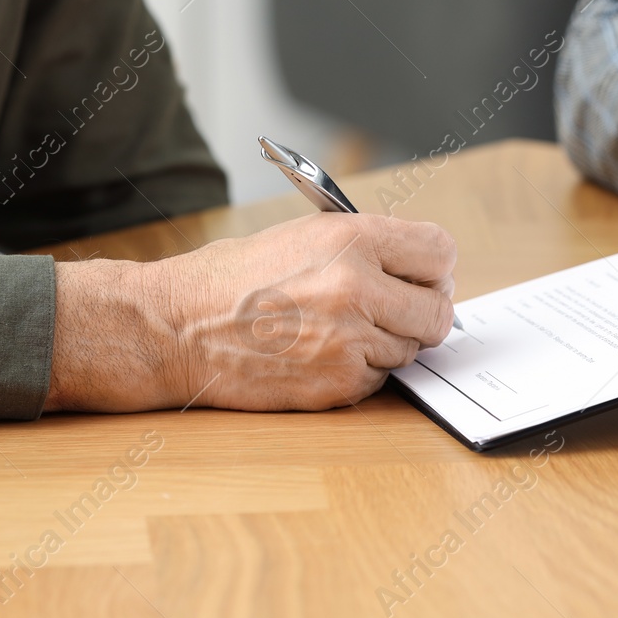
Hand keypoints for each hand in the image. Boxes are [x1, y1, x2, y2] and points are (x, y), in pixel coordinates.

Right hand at [45, 213, 456, 412]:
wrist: (177, 327)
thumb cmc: (232, 278)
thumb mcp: (304, 236)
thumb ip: (366, 249)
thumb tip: (418, 270)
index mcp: (352, 238)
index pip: (440, 252)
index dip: (435, 269)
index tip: (424, 278)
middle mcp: (358, 286)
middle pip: (439, 311)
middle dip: (421, 313)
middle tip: (395, 313)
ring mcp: (350, 338)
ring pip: (410, 348)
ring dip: (386, 344)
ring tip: (337, 330)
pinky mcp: (338, 381)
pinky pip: (378, 379)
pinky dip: (359, 371)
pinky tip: (319, 354)